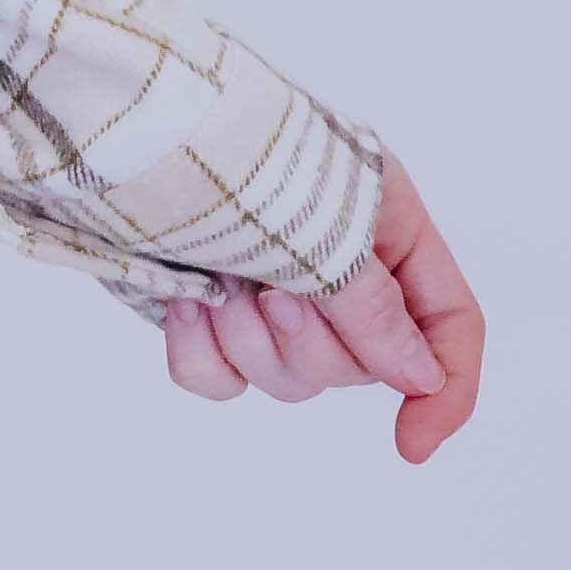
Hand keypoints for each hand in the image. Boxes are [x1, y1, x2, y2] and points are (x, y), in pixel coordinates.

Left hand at [161, 149, 481, 462]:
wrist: (122, 125)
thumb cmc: (229, 145)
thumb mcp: (321, 225)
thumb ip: (374, 307)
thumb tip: (423, 376)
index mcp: (387, 224)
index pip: (449, 321)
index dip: (446, 388)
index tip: (410, 444)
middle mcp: (336, 259)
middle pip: (360, 363)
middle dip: (309, 341)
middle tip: (271, 291)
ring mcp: (268, 286)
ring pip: (288, 375)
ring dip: (251, 340)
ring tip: (223, 282)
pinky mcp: (208, 306)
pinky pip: (221, 376)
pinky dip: (202, 350)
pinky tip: (186, 300)